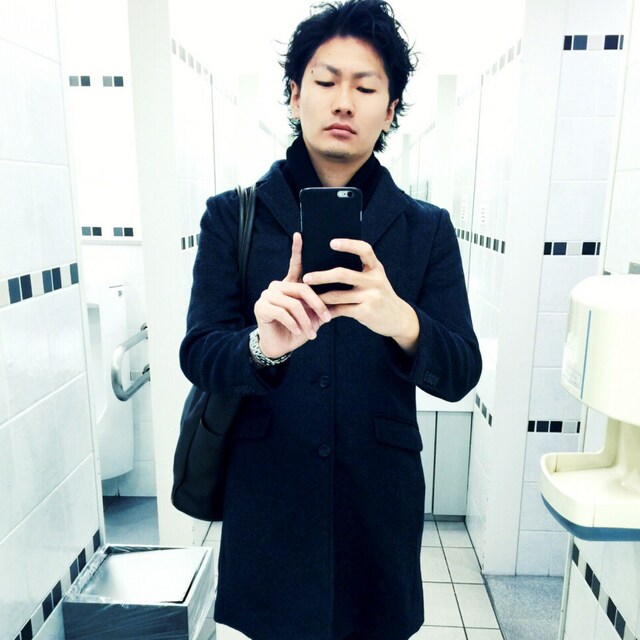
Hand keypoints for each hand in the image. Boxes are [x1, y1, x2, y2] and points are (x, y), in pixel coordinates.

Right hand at [253, 233, 331, 357]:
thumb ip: (322, 305)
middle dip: (317, 305)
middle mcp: (277, 286)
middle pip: (303, 288)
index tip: (300, 234)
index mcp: (289, 285)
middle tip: (327, 319)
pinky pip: (283, 314)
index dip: (297, 250)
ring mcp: (267, 296)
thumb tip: (341, 295)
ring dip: (306, 321)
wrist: (279, 347)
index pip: (294, 265)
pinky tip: (298, 332)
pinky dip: (294, 325)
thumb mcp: (313, 317)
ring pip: (294, 304)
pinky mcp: (261, 307)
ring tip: (312, 333)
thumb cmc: (297, 330)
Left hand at [302, 239, 418, 354]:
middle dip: (322, 276)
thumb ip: (361, 271)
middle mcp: (375, 280)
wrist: (398, 318)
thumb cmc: (379, 295)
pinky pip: (341, 310)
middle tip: (306, 277)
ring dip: (321, 296)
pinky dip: (329, 310)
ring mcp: (371, 297)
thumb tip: (330, 262)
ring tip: (308, 295)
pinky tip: (320, 310)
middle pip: (343, 274)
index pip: (364, 250)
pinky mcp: (366, 312)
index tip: (331, 242)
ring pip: (338, 295)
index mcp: (376, 268)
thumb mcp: (375, 279)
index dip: (348, 244)